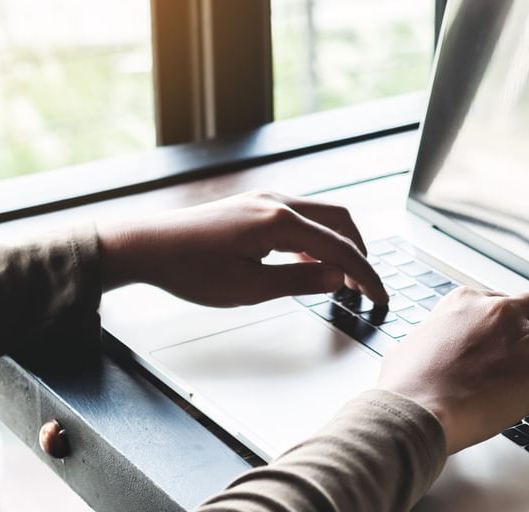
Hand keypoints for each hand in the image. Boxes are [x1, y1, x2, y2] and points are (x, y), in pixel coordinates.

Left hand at [97, 191, 387, 305]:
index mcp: (280, 222)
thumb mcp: (250, 288)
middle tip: (368, 286)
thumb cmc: (190, 269)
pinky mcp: (254, 205)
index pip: (340, 248)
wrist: (148, 247)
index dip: (366, 275)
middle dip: (360, 254)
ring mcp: (265, 199)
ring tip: (344, 279)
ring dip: (339, 245)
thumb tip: (338, 279)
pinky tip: (311, 264)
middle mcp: (277, 202)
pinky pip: (300, 217)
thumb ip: (300, 282)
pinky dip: (316, 239)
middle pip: (340, 222)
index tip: (381, 296)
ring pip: (321, 216)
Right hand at [378, 288, 528, 453]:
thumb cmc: (406, 388)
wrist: (416, 410)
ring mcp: (524, 339)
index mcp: (467, 302)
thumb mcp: (410, 346)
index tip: (514, 339)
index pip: (505, 300)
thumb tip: (424, 348)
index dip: (514, 322)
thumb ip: (428, 339)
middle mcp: (500, 312)